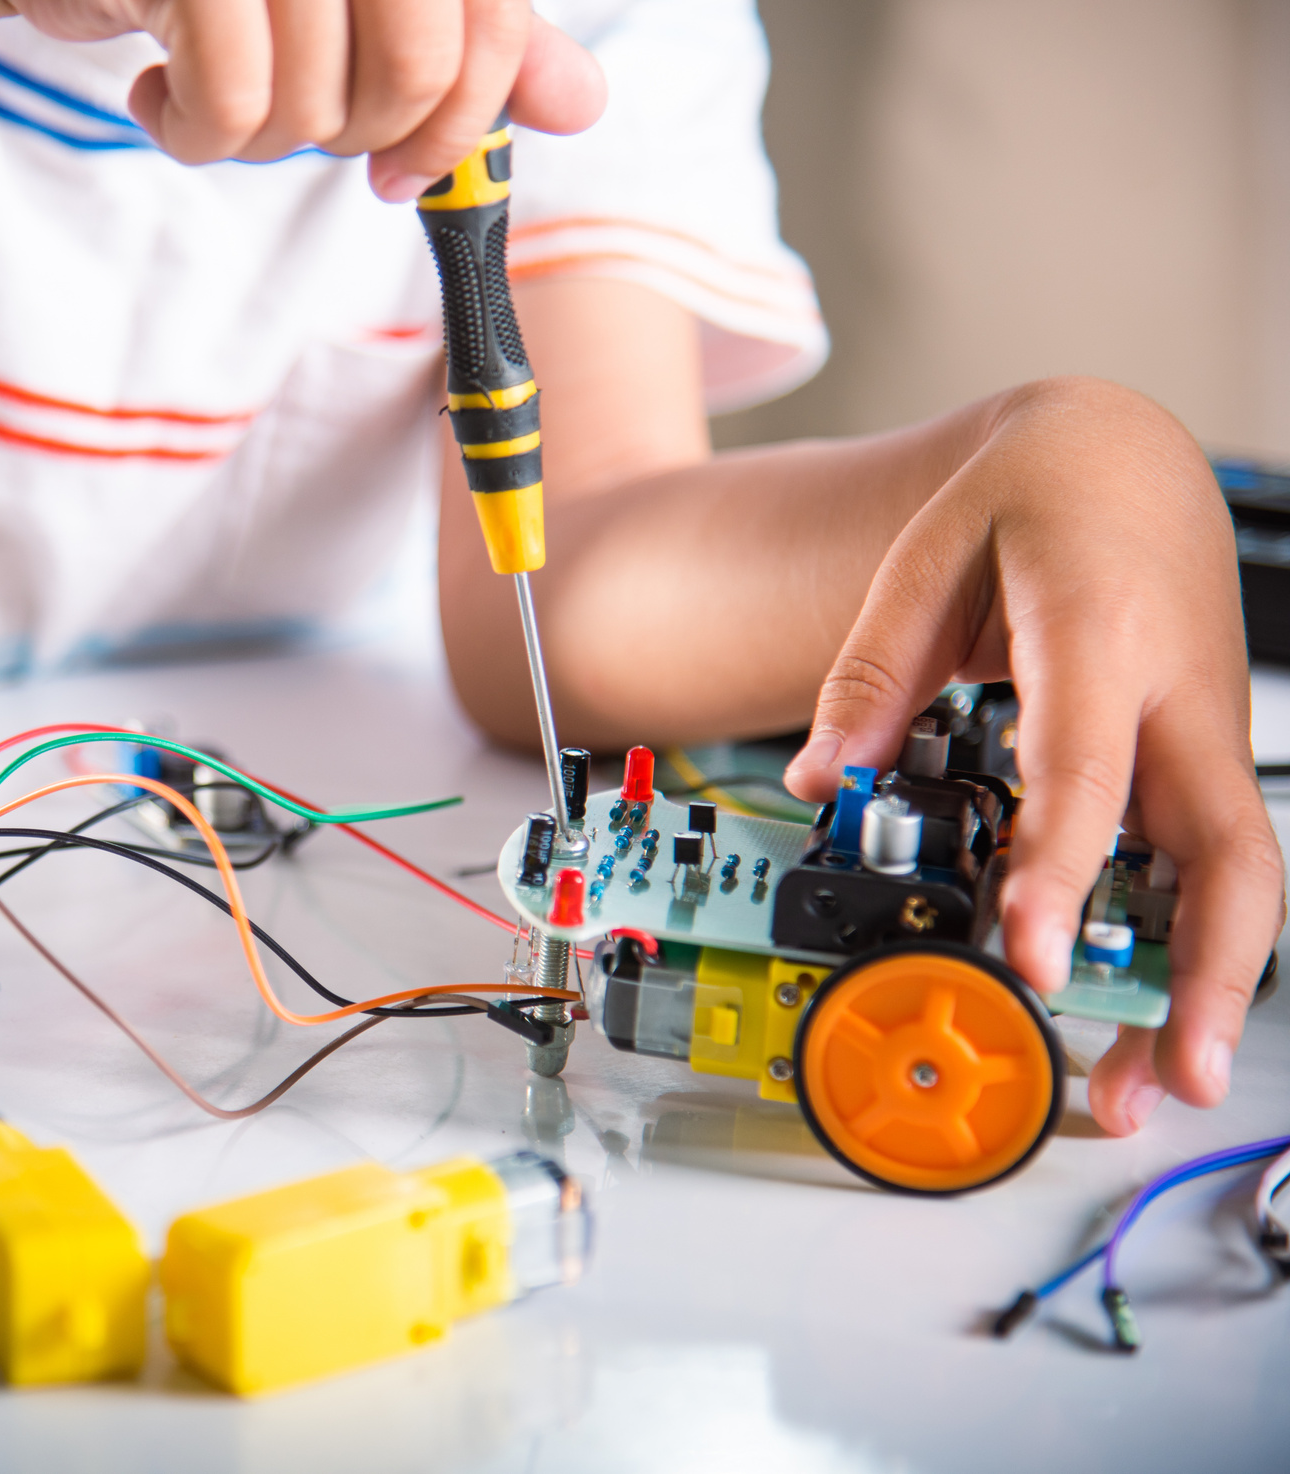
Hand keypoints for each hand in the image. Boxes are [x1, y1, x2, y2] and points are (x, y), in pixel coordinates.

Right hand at [14, 0, 605, 195]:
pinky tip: (160, 92)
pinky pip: (231, 104)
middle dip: (356, 137)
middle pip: (413, 73)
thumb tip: (582, 103)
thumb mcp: (351, 2)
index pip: (488, 26)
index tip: (405, 177)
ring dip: (256, 139)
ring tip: (209, 90)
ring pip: (316, 103)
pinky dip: (193, 133)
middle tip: (294, 125)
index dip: (460, 122)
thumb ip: (469, 40)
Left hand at [782, 376, 1284, 1134]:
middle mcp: (1177, 697)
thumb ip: (872, 675)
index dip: (1064, 873)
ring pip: (1236, 874)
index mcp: (1101, 632)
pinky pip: (1207, 862)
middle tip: (1163, 1076)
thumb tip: (823, 780)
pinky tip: (1145, 1008)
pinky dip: (1187, 941)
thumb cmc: (1029, 499)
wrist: (1121, 458)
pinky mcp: (1199, 760)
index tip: (1038, 958)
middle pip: (1224, 852)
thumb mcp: (926, 560)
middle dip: (1204, 973)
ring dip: (1207, 981)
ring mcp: (1202, 735)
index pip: (1085, 771)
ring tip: (1152, 1080)